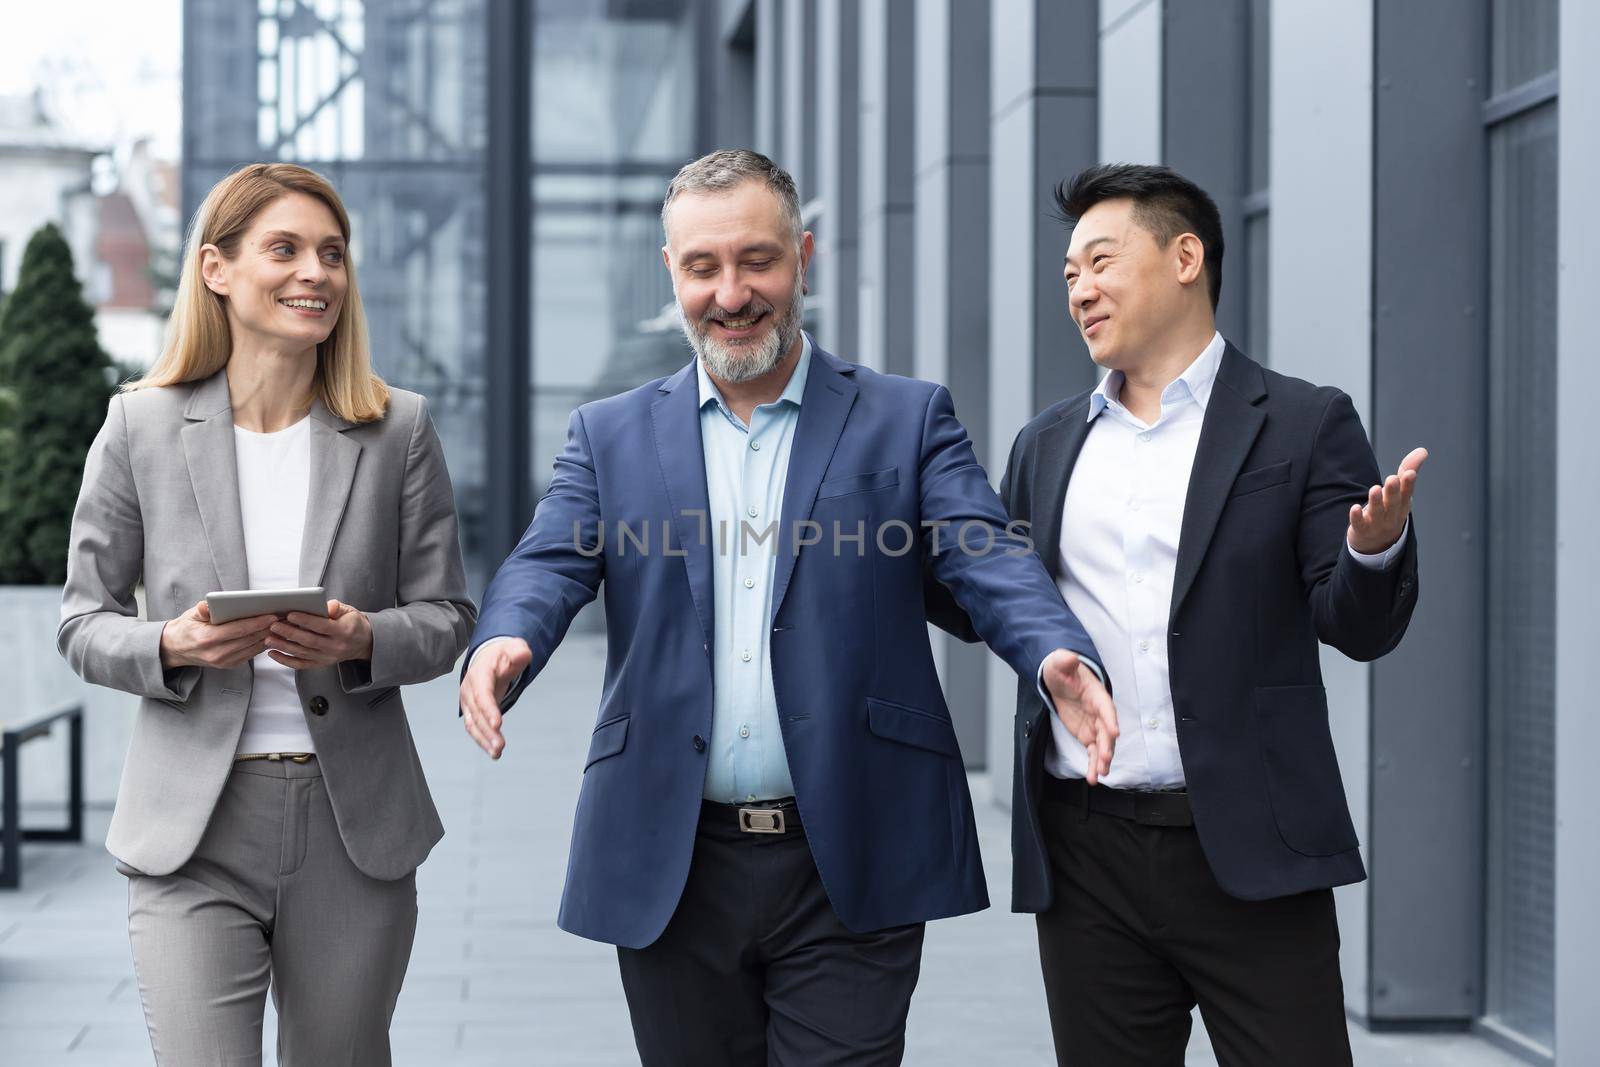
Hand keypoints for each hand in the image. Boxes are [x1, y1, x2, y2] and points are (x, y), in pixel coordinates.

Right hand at [159, 600, 276, 668]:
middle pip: (249, 639)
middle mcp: (216, 653)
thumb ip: (202, 610)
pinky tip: (272, 634)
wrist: (176, 648)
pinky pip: (250, 654)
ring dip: (270, 637)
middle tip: (285, 618)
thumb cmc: (187, 627)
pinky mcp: (229, 665)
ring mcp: (223, 661)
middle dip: (269, 628)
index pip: (238, 629)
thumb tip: (208, 605)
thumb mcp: (190, 615)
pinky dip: (262, 644)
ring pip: (253, 648)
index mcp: (207, 638)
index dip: (258, 623)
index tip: (273, 615)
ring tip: (283, 625)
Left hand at [264, 600, 373, 669]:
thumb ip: (336, 607)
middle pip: (309, 641)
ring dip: (283, 646)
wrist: (362, 643)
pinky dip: (285, 661)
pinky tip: (273, 653)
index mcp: (344, 632)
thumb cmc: (352, 623)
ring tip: (268, 639)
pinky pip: (300, 664)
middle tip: (273, 626)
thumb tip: (324, 606)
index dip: (305, 621)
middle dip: (289, 633)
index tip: (290, 614)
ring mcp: (327, 658)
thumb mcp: (350, 611)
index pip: (322, 626)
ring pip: (302, 653)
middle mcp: (335, 647)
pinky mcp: (320, 664)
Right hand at [459, 638, 531, 759]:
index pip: (482, 693)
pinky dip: (483, 741)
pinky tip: (494, 753)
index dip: (488, 709)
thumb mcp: (514, 647)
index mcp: (479, 674)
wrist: (491, 657)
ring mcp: (469, 702)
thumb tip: (522, 654)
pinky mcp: (473, 712)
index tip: (498, 724)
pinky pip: (476, 728)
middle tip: (500, 746)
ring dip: (484, 740)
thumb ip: (518, 651)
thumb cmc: (504, 654)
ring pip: (474, 725)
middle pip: (477, 713)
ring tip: (497, 753)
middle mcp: (470, 690)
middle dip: (488, 731)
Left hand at [1042, 649, 1118, 784]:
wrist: (1059, 679)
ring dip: (1102, 759)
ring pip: (1102, 745)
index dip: (1110, 719)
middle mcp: (1100, 712)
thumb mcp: (1059, 663)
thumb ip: (1064, 661)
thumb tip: (1069, 657)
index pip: (1106, 707)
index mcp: (1096, 694)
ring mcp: (1095, 725)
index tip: (1114, 732)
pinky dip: (1093, 764)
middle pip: (1106, 730)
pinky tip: (1093, 778)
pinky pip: (1093, 752)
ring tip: (1100, 774)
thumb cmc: (1062, 670)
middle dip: (1107, 745)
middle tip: (1105, 759)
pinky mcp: (1088, 736)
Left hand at [1347, 447, 1427, 554]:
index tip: (1410, 473)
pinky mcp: (1361, 530)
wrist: (1378, 544)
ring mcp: (1377, 524)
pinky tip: (1355, 508)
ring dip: (1376, 502)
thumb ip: (1408, 470)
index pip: (1406, 494)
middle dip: (1393, 492)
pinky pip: (1359, 524)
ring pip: (1377, 513)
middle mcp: (1391, 515)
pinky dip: (1357, 517)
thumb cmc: (1389, 511)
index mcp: (1402, 505)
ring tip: (1375, 489)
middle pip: (1393, 503)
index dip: (1408, 484)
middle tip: (1392, 479)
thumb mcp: (1400, 493)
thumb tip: (1422, 450)